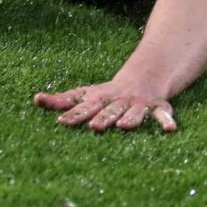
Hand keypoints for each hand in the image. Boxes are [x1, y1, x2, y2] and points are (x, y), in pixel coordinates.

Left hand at [34, 81, 176, 132]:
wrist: (143, 76)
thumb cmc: (107, 94)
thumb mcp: (85, 94)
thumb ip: (62, 99)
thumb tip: (35, 99)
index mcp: (100, 99)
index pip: (84, 107)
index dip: (74, 114)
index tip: (61, 121)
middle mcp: (118, 101)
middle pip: (109, 110)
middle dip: (102, 118)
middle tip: (95, 127)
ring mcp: (138, 104)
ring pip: (134, 112)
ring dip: (130, 119)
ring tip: (125, 126)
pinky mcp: (157, 107)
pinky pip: (163, 115)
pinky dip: (166, 121)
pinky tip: (171, 130)